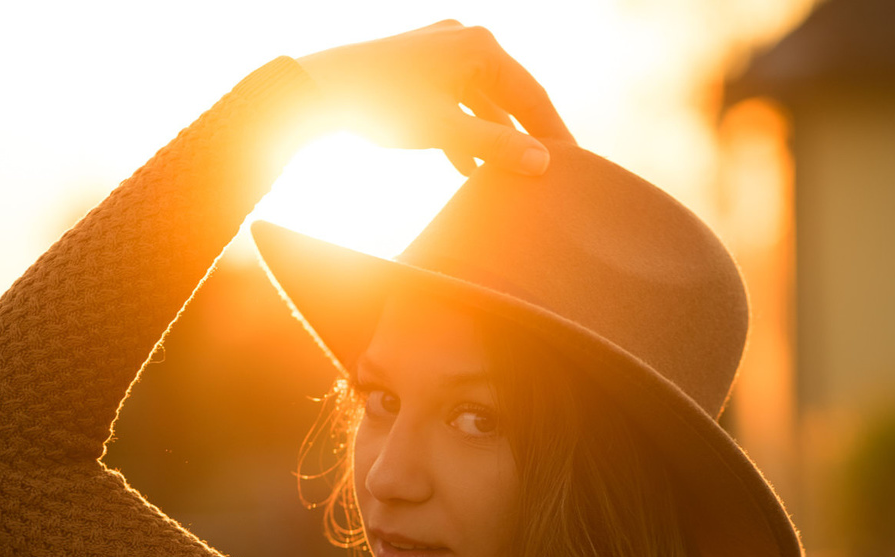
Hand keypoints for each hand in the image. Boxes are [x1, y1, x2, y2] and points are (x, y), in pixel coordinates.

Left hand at [297, 20, 575, 175]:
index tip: (575, 166)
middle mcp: (466, 39)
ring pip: (482, 102)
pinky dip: (464, 130)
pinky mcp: (422, 66)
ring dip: (492, 140)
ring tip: (507, 178)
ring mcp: (443, 50)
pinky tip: (465, 166)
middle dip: (524, 139)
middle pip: (510, 97)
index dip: (553, 134)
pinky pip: (457, 101)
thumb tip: (543, 164)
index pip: (532, 96)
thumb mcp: (444, 130)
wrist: (319, 90)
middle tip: (550, 174)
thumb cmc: (381, 105)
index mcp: (480, 46)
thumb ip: (494, 147)